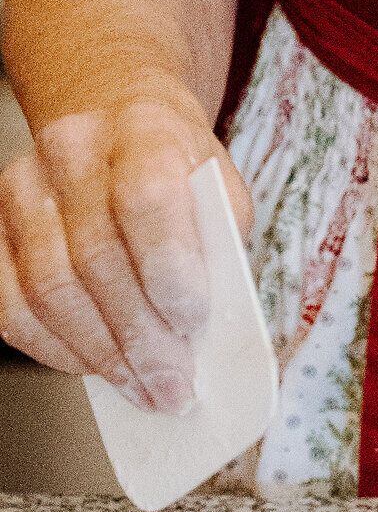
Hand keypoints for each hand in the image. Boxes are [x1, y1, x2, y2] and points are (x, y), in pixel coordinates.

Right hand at [0, 94, 252, 411]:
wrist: (120, 123)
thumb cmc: (179, 171)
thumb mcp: (222, 194)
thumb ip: (221, 254)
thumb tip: (214, 337)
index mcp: (144, 133)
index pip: (147, 199)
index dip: (169, 269)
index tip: (192, 324)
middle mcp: (73, 152)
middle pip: (96, 259)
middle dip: (140, 340)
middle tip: (173, 387)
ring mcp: (23, 189)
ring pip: (49, 290)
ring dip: (101, 355)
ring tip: (143, 388)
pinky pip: (11, 306)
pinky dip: (55, 350)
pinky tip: (94, 367)